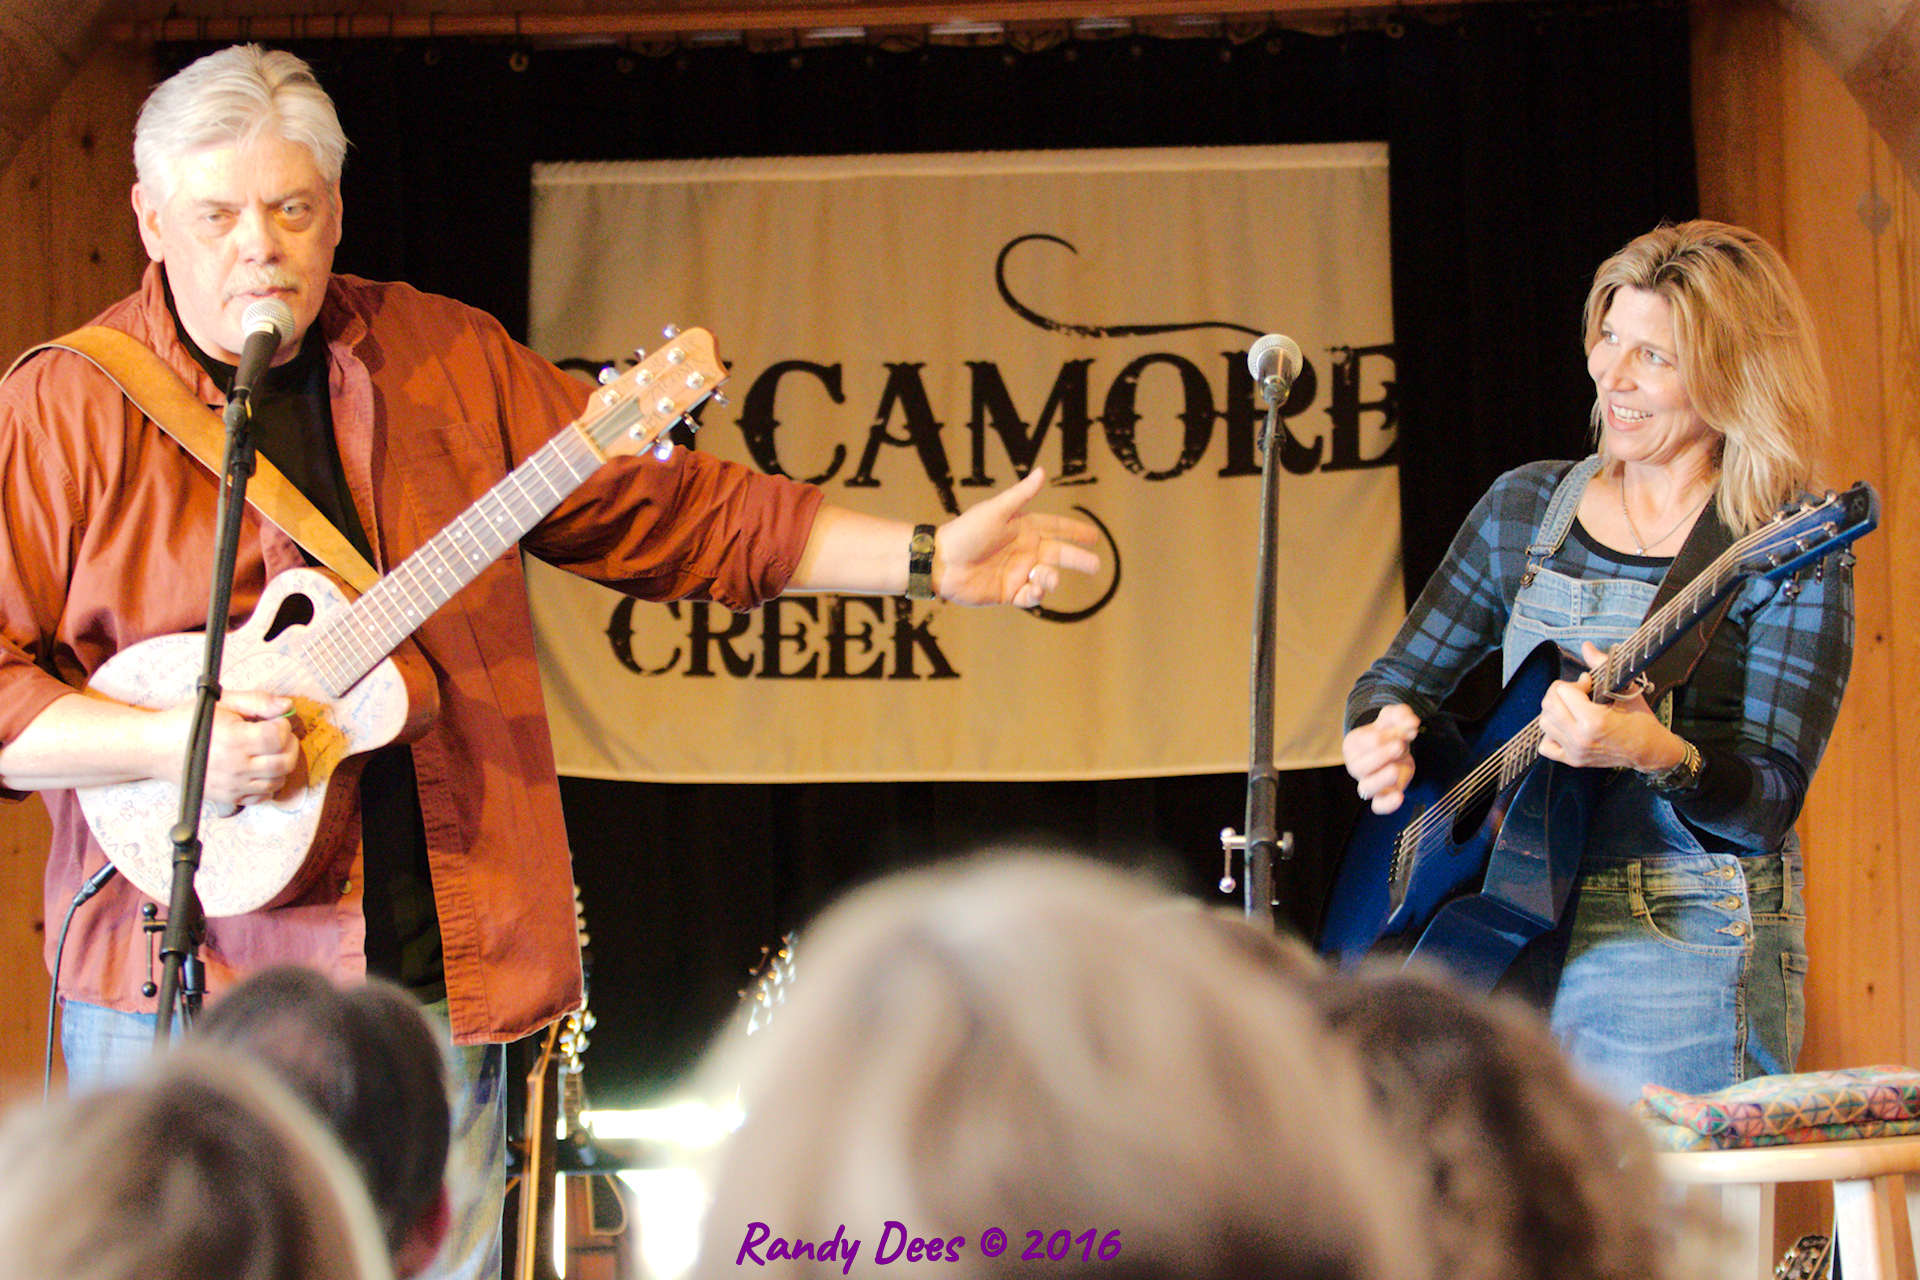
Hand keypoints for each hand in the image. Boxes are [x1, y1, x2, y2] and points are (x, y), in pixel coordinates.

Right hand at [159, 689, 300, 810]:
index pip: (278, 737)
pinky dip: (268, 784)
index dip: (283, 726)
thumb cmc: (185, 723)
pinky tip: (260, 769)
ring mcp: (232, 786)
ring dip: (281, 765)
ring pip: (277, 781)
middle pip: (284, 762)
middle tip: (279, 735)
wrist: (154, 748)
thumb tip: (286, 706)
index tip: (274, 721)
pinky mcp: (228, 798)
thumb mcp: (220, 702)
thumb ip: (257, 701)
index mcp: (234, 739)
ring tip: (270, 751)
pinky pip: (262, 797)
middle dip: (289, 745)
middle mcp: (236, 766)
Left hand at [933, 468, 1101, 607]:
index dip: (1075, 531)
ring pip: (1047, 576)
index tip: (1094, 536)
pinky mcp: (1008, 592)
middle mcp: (1024, 550)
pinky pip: (1030, 595)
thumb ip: (1021, 495)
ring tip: (1046, 578)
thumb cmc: (965, 532)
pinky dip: (1036, 594)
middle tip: (1095, 564)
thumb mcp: (995, 511)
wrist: (942, 562)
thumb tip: (1041, 472)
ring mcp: (1017, 572)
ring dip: (1052, 578)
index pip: (1056, 528)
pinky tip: (1033, 589)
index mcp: (1023, 529)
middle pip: (1059, 554)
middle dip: (1078, 559)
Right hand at [1344, 703, 1418, 813]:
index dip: (1390, 734)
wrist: (1395, 746)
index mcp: (1353, 744)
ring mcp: (1367, 781)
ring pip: (1367, 788)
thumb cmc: (1389, 731)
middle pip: (1361, 766)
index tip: (1405, 730)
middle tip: (1400, 745)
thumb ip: (1401, 714)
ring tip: (1396, 769)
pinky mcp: (1383, 794)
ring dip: (1382, 779)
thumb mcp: (1393, 716)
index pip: (1369, 741)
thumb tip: (1412, 722)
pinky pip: (1378, 806)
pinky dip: (1387, 805)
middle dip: (1382, 755)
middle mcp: (1356, 765)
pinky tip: (1400, 797)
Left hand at [1536, 641, 1673, 770]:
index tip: (1588, 685)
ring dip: (1555, 711)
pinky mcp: (1573, 760)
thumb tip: (1586, 646)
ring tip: (1572, 708)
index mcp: (1593, 720)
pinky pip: (1545, 746)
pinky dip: (1550, 734)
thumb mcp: (1626, 689)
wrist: (1650, 750)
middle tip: (1578, 694)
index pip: (1563, 691)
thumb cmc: (1641, 720)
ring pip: (1544, 723)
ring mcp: (1575, 751)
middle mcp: (1580, 738)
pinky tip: (1564, 726)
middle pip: (1548, 705)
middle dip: (1560, 693)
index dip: (1575, 683)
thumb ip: (1603, 665)